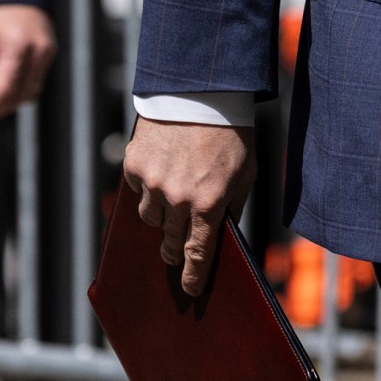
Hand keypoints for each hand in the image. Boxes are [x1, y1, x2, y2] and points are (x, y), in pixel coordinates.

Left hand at [0, 4, 55, 121]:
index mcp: (16, 43)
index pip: (3, 89)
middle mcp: (37, 49)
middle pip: (18, 95)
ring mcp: (47, 52)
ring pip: (29, 93)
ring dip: (8, 103)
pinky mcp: (49, 53)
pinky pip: (36, 83)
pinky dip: (19, 91)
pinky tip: (3, 90)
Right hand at [122, 118, 255, 296]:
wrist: (201, 90)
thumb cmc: (230, 132)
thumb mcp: (245, 173)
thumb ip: (232, 206)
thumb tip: (220, 234)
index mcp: (209, 204)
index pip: (197, 255)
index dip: (193, 277)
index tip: (190, 290)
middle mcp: (177, 199)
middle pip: (169, 242)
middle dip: (173, 249)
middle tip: (174, 251)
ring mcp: (152, 183)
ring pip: (150, 219)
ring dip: (161, 215)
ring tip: (172, 196)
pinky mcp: (134, 165)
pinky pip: (138, 190)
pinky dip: (148, 187)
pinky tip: (162, 169)